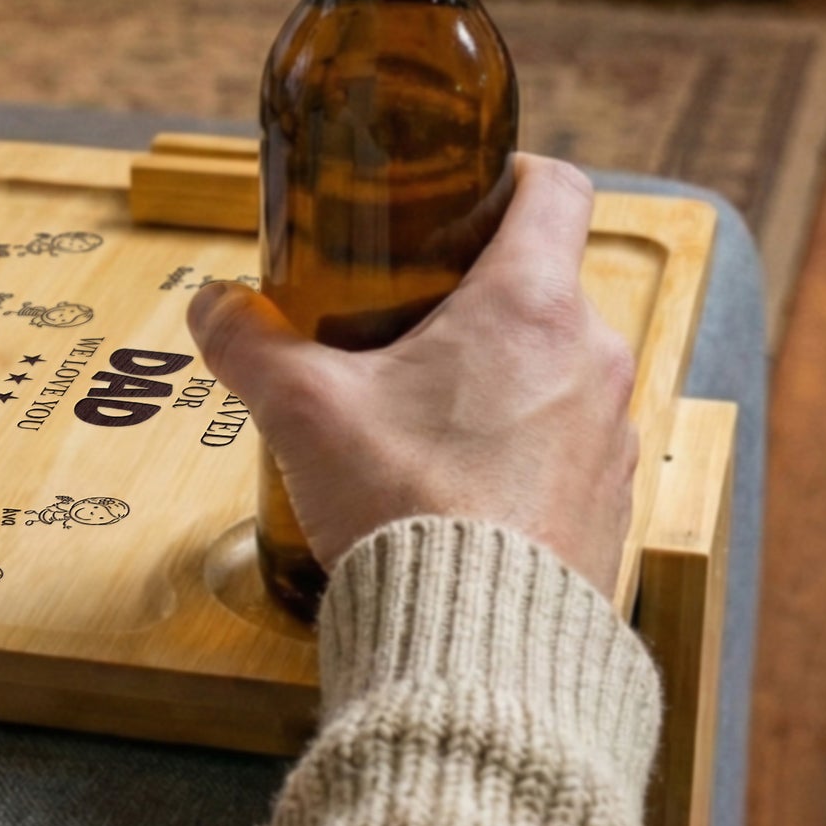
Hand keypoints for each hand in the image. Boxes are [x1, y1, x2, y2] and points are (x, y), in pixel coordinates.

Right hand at [186, 156, 637, 598]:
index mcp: (530, 306)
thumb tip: (212, 306)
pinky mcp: (612, 500)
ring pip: (558, 362)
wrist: (480, 652)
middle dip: (475, 288)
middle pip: (544, 280)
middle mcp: (592, 356)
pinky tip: (457, 479)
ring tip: (423, 407)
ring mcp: (612, 433)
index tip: (456, 193)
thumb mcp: (305, 411)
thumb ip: (250, 344)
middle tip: (403, 314)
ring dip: (500, 367)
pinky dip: (523, 437)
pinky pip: (569, 436)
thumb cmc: (406, 509)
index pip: (551, 187)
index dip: (504, 173)